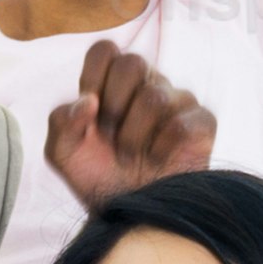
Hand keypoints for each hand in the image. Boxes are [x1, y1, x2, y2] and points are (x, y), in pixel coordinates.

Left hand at [43, 41, 215, 205]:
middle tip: (109, 136)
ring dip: (133, 135)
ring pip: (155, 97)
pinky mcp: (201, 123)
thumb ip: (61, 122)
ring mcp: (178, 101)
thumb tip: (87, 100)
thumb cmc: (97, 176)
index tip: (89, 112)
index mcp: (114, 83)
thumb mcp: (62, 153)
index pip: (105, 50)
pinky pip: (181, 125)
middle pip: (132, 62)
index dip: (93, 77)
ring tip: (130, 156)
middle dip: (113, 105)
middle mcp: (148, 85)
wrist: (127, 213)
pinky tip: (156, 160)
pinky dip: (160, 149)